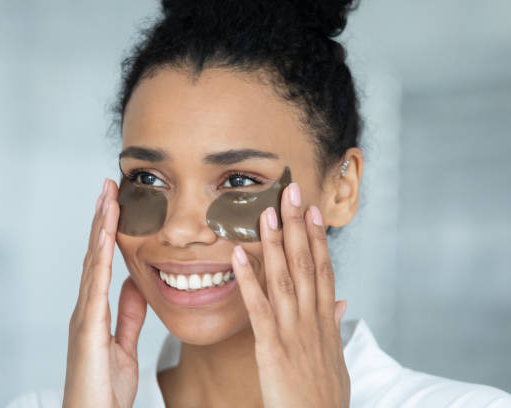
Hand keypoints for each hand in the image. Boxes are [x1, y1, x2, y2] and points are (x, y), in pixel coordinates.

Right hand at [62, 179, 147, 407]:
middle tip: (108, 186)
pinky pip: (96, 286)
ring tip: (107, 197)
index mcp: (95, 311)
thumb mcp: (123, 346)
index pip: (102, 263)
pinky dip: (100, 258)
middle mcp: (86, 308)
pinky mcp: (88, 328)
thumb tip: (135, 286)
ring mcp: (85, 316)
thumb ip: (128, 316)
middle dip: (102, 219)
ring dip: (101, 228)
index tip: (115, 204)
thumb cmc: (103, 390)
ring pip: (93, 262)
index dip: (108, 232)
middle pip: (94, 255)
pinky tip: (106, 235)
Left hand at [231, 182, 349, 407]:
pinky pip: (258, 308)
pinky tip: (239, 255)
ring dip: (276, 243)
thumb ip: (336, 327)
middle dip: (298, 226)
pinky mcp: (272, 347)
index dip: (318, 237)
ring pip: (284, 278)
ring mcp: (293, 331)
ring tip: (267, 213)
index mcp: (325, 321)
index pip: (323, 269)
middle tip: (291, 191)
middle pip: (306, 263)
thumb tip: (341, 303)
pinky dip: (249, 280)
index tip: (313, 210)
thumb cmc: (323, 396)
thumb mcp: (336, 359)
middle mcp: (312, 319)